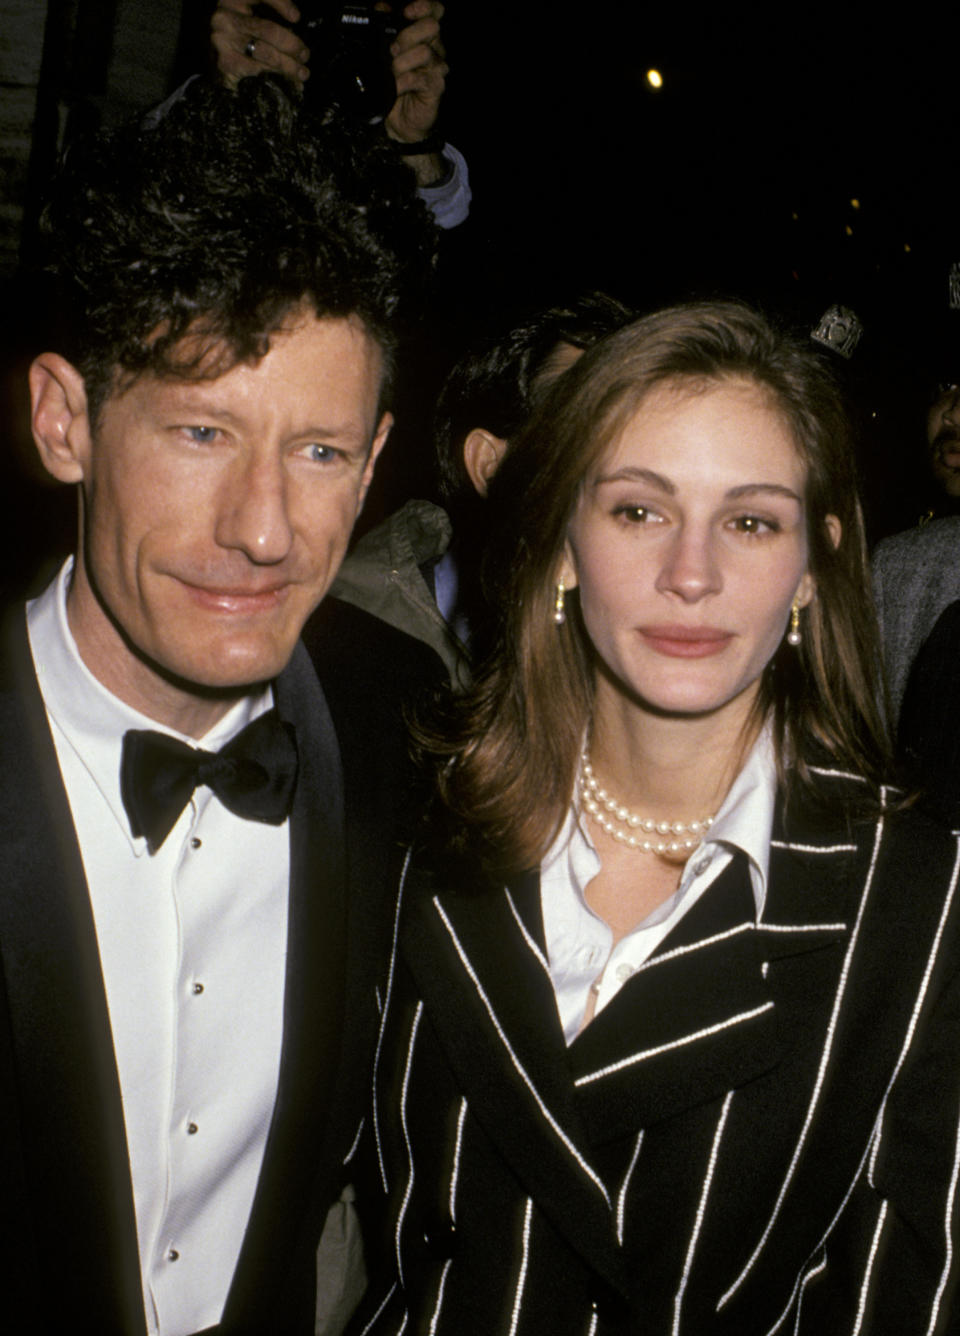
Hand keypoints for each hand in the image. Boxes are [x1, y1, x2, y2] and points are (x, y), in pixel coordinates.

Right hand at [211, 0, 310, 88]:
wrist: (216, 69)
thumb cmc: (240, 42)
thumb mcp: (252, 22)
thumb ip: (270, 19)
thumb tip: (297, 33)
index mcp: (231, 0)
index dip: (280, 3)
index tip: (297, 18)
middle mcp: (224, 17)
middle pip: (268, 30)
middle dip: (292, 44)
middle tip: (305, 54)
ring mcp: (222, 40)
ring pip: (265, 52)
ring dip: (289, 64)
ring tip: (302, 72)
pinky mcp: (225, 63)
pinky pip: (258, 69)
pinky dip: (276, 75)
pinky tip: (287, 80)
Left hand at [384, 2, 446, 143]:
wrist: (400, 120)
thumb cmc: (395, 86)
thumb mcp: (386, 55)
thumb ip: (385, 29)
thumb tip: (381, 7)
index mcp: (423, 37)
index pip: (434, 11)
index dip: (423, 7)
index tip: (406, 13)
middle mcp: (434, 49)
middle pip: (431, 26)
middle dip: (407, 35)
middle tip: (393, 50)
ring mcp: (436, 68)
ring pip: (425, 52)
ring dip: (402, 62)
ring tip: (392, 73)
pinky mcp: (435, 87)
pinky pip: (420, 77)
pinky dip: (402, 82)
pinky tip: (396, 88)